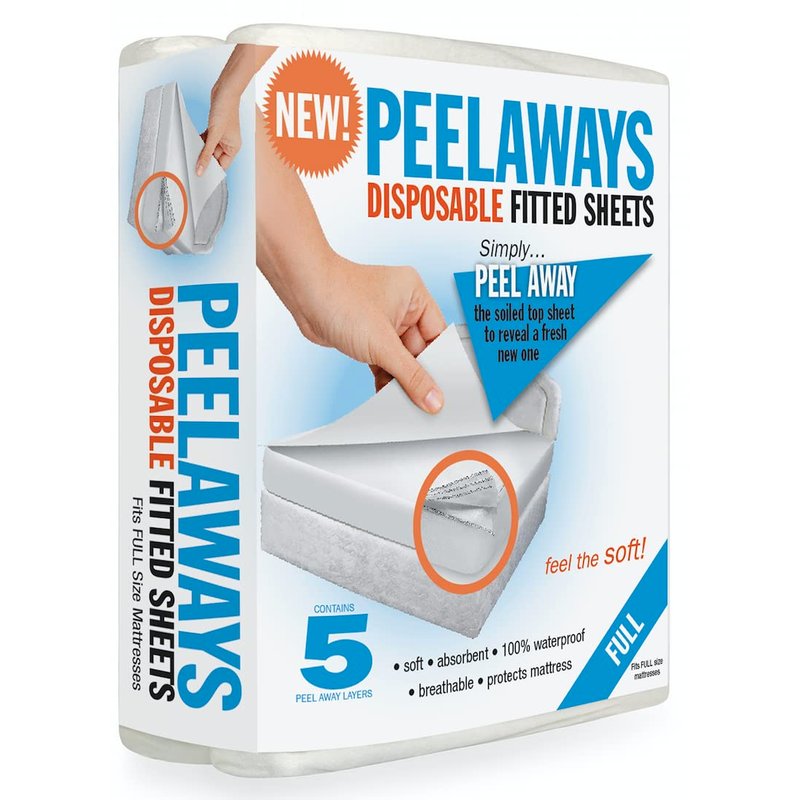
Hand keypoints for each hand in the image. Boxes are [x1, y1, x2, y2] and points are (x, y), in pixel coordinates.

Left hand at [196, 88, 240, 174]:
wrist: (225, 91)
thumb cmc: (226, 110)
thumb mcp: (214, 135)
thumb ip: (206, 154)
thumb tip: (201, 169)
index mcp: (234, 148)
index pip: (222, 166)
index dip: (211, 170)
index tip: (199, 174)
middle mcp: (229, 143)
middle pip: (214, 157)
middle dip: (204, 159)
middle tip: (192, 164)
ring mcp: (222, 136)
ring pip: (209, 148)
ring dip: (201, 149)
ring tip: (192, 151)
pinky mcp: (215, 128)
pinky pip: (207, 139)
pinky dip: (200, 141)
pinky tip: (194, 140)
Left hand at [288, 257, 446, 413]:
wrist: (302, 293)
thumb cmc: (340, 297)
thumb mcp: (382, 343)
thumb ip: (411, 375)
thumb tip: (433, 398)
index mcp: (415, 295)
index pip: (438, 336)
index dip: (441, 364)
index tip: (444, 390)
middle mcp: (401, 306)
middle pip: (420, 350)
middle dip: (417, 375)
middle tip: (424, 403)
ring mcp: (383, 321)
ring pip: (399, 358)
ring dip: (399, 379)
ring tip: (403, 402)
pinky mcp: (366, 336)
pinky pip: (382, 360)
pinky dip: (384, 377)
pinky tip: (386, 395)